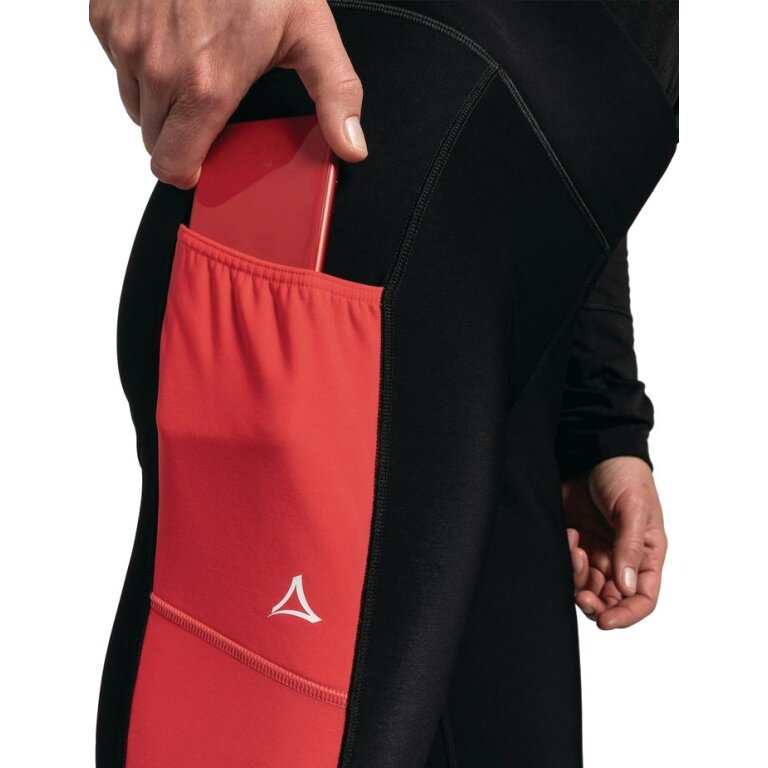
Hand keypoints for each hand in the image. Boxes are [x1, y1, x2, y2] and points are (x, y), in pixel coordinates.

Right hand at [89, 0, 367, 187]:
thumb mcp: (311, 34)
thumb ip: (335, 97)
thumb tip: (351, 146)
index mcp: (206, 87)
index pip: (173, 166)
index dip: (191, 170)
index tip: (206, 160)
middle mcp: (158, 70)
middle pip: (155, 141)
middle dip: (182, 136)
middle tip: (212, 105)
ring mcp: (127, 43)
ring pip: (136, 106)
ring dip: (161, 102)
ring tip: (196, 67)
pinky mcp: (107, 20)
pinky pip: (119, 67)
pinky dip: (141, 63)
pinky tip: (173, 40)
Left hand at [562, 456, 667, 629]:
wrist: (595, 451)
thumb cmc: (625, 476)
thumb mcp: (634, 509)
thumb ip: (630, 547)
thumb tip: (627, 586)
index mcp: (646, 555)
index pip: (643, 598)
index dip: (627, 615)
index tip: (606, 622)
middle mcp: (621, 559)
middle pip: (611, 600)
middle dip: (596, 604)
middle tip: (582, 596)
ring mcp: (597, 551)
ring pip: (587, 587)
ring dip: (578, 579)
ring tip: (575, 550)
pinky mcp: (575, 542)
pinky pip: (568, 565)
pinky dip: (566, 559)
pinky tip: (568, 536)